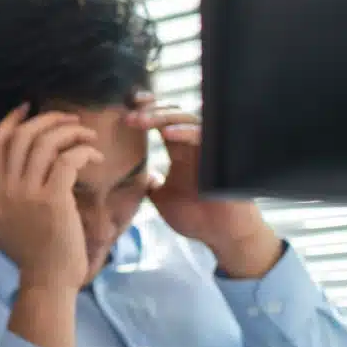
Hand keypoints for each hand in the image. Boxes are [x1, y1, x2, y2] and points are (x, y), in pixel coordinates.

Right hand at [0, 106, 102, 292]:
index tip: (28, 106)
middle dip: (49, 120)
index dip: (12, 120)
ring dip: (71, 132)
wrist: (47, 280)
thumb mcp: (4, 221)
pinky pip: (68, 160)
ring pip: (47, 143)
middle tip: (70, 120)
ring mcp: (28, 194)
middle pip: (23, 136)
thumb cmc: (33, 253)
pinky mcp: (53, 200)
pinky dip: (84, 151)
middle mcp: (7, 189)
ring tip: (87, 136)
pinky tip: (94, 156)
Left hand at [126, 92, 282, 278]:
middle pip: (172, 114)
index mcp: (179, 152)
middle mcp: (193, 145)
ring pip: (187, 118)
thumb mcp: (164, 199)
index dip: (144, 113)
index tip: (123, 112)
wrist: (223, 236)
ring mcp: (207, 149)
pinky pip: (203, 136)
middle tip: (129, 114)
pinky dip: (185, 132)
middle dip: (150, 109)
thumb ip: (151, 185)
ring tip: (141, 120)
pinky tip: (167, 134)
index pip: (161, 123)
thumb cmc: (197, 218)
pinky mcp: (219, 156)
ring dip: (162, 116)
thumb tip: (140, 175)